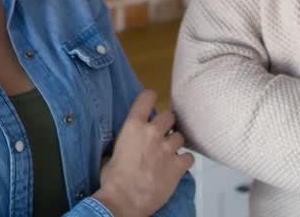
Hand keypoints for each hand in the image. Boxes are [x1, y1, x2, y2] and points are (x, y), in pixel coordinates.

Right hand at [95, 89, 193, 216]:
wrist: (123, 201)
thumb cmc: (112, 181)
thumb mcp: (110, 156)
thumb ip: (122, 146)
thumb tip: (123, 149)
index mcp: (133, 126)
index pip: (148, 97)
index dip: (151, 99)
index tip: (152, 104)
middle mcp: (153, 132)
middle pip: (169, 116)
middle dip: (166, 125)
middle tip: (161, 136)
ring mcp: (168, 148)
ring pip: (180, 137)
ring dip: (175, 144)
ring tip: (168, 155)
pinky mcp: (179, 165)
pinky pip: (189, 157)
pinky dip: (184, 162)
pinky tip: (177, 167)